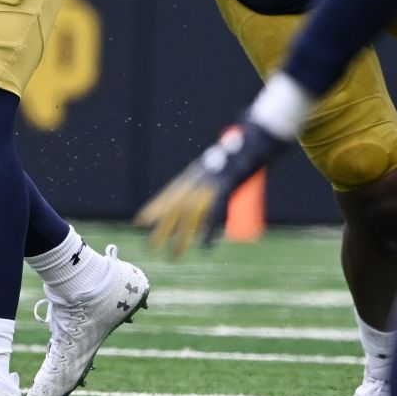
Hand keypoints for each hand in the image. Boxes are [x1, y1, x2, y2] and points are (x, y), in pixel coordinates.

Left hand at [134, 119, 284, 256]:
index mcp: (194, 174)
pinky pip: (215, 212)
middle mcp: (198, 179)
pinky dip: (209, 229)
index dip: (155, 207)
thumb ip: (214, 183)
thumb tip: (212, 204)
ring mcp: (211, 184)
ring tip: (174, 256)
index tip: (141, 221)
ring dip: (182, 237)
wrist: (255, 139)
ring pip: (191, 214)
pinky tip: (203, 245)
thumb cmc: (241, 153)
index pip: (169, 193)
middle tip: (150, 247)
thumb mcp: (221, 168)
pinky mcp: (227, 188)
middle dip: (163, 228)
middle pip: (175, 207)